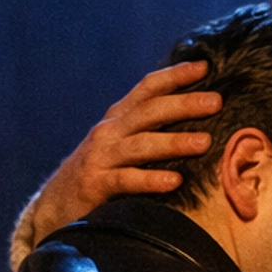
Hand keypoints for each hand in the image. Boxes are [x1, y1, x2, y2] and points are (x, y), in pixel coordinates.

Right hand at [27, 60, 222, 245]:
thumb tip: (192, 118)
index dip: (174, 75)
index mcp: (118, 119)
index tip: (204, 67)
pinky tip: (174, 181)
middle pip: (149, 112)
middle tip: (215, 101)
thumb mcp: (120, 145)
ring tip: (204, 142)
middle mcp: (109, 132)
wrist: (55, 204)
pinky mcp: (95, 184)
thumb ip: (147, 129)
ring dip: (173, 142)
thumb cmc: (99, 173)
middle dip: (183, 104)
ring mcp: (101, 157)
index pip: (147, 89)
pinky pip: (126, 180)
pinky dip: (150, 179)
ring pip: (141, 144)